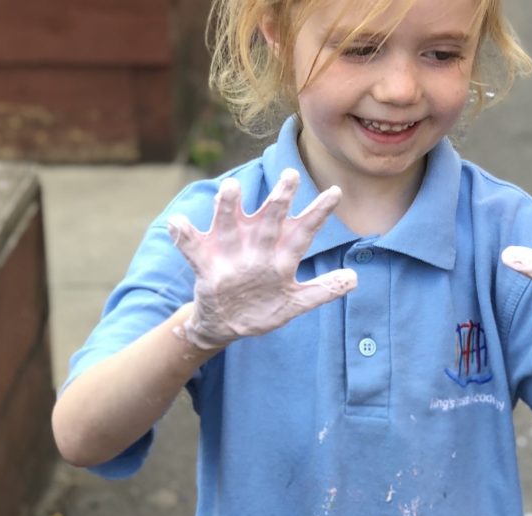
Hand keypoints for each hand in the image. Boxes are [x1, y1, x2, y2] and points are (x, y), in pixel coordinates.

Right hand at [167, 168, 357, 349]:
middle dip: (280, 199)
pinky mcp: (206, 264)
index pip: (304, 229)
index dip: (319, 212)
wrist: (227, 324)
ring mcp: (231, 252)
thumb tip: (353, 279)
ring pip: (230, 225)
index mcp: (281, 254)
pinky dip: (184, 236)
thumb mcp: (295, 303)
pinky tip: (177, 223)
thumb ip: (323, 290)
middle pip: (271, 219)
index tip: (335, 192)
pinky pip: (193, 248)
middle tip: (291, 174)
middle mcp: (257, 244)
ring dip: (228, 207)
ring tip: (229, 188)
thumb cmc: (264, 307)